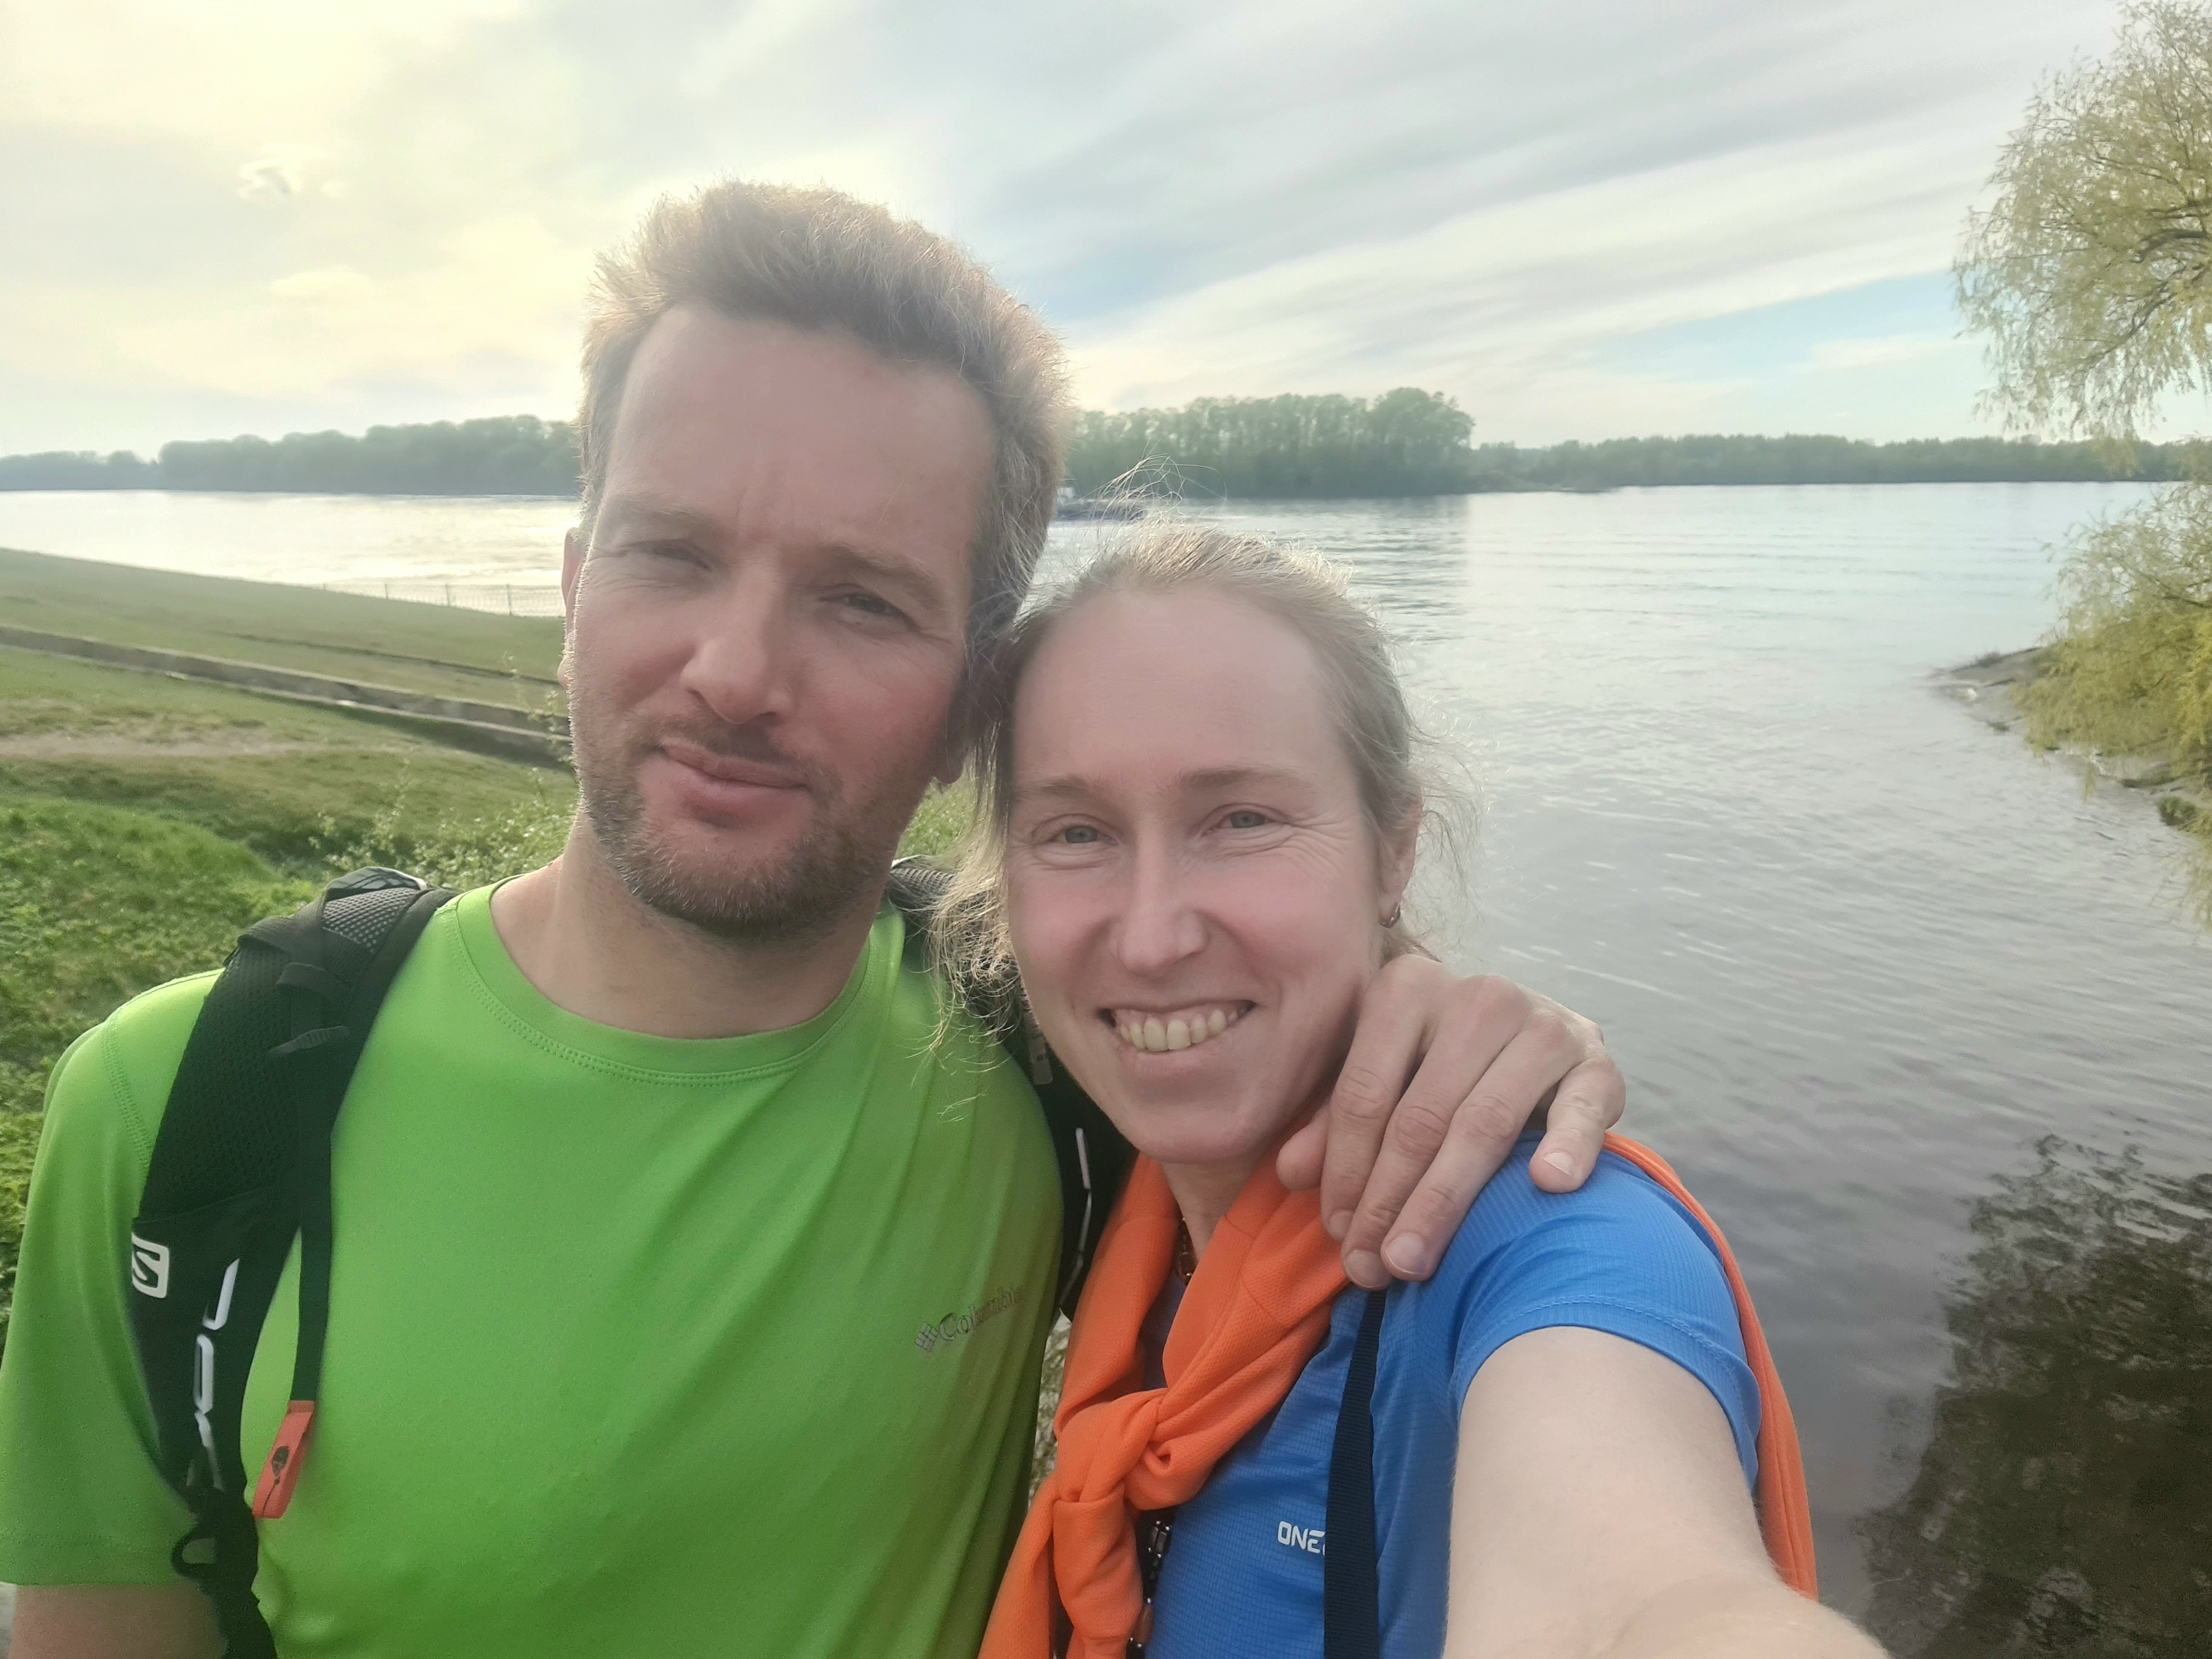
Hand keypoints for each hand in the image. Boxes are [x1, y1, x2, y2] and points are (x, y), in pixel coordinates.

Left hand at [1276, 958, 1624, 1287]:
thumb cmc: (1440, 1073)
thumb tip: (1292, 1173)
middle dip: (1389, 1200)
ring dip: (1445, 1200)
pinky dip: (1568, 1144)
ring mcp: (1543, 1024)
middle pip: (1419, 1115)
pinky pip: (1583, 1105)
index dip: (1345, 1170)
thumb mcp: (1382, 1086)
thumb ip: (1335, 1125)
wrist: (1537, 1042)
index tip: (1338, 1233)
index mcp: (1408, 989)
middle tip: (1371, 1267)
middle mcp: (1477, 995)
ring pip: (1484, 1121)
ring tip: (1415, 1261)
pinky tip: (1548, 1184)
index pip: (1363, 1092)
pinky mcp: (1596, 1059)